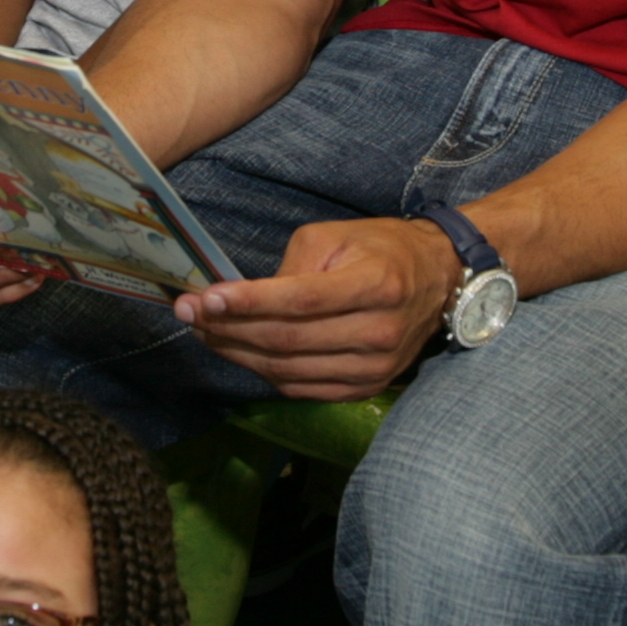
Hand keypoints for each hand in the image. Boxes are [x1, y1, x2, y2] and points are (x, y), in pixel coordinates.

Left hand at [174, 216, 453, 401]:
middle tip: (188, 313)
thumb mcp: (336, 236)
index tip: (205, 297)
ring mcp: (375, 369)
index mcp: (376, 285)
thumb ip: (292, 267)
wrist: (438, 280)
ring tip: (204, 333)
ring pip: (288, 371)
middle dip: (228, 329)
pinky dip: (264, 373)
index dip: (248, 303)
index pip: (300, 301)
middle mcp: (379, 332)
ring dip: (237, 353)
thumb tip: (246, 300)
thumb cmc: (380, 250)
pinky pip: (301, 389)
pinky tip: (240, 352)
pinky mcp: (366, 389)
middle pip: (287, 341)